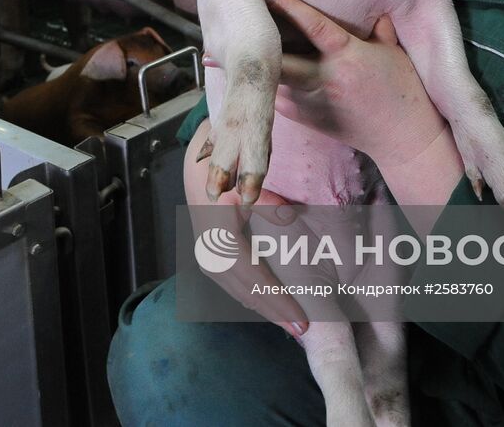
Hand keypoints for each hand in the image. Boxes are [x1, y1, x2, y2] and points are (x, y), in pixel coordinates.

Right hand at [184, 119, 308, 337]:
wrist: (201, 172)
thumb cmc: (228, 175)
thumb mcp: (245, 182)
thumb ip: (266, 200)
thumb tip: (288, 215)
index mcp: (219, 236)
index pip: (252, 276)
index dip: (276, 299)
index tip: (300, 318)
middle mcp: (210, 252)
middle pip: (244, 291)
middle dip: (274, 312)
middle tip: (302, 330)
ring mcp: (208, 258)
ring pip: (238, 292)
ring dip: (265, 308)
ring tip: (290, 324)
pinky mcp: (211, 260)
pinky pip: (234, 285)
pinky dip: (254, 298)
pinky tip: (271, 306)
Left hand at [208, 0, 450, 171]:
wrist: (403, 139)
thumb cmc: (402, 90)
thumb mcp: (393, 52)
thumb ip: (377, 26)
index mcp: (348, 57)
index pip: (314, 27)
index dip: (290, 8)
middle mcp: (325, 79)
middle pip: (279, 60)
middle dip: (251, 50)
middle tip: (218, 37)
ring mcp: (312, 102)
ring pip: (274, 79)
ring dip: (252, 69)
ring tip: (220, 53)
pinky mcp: (305, 119)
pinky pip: (279, 96)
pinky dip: (267, 84)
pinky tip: (246, 78)